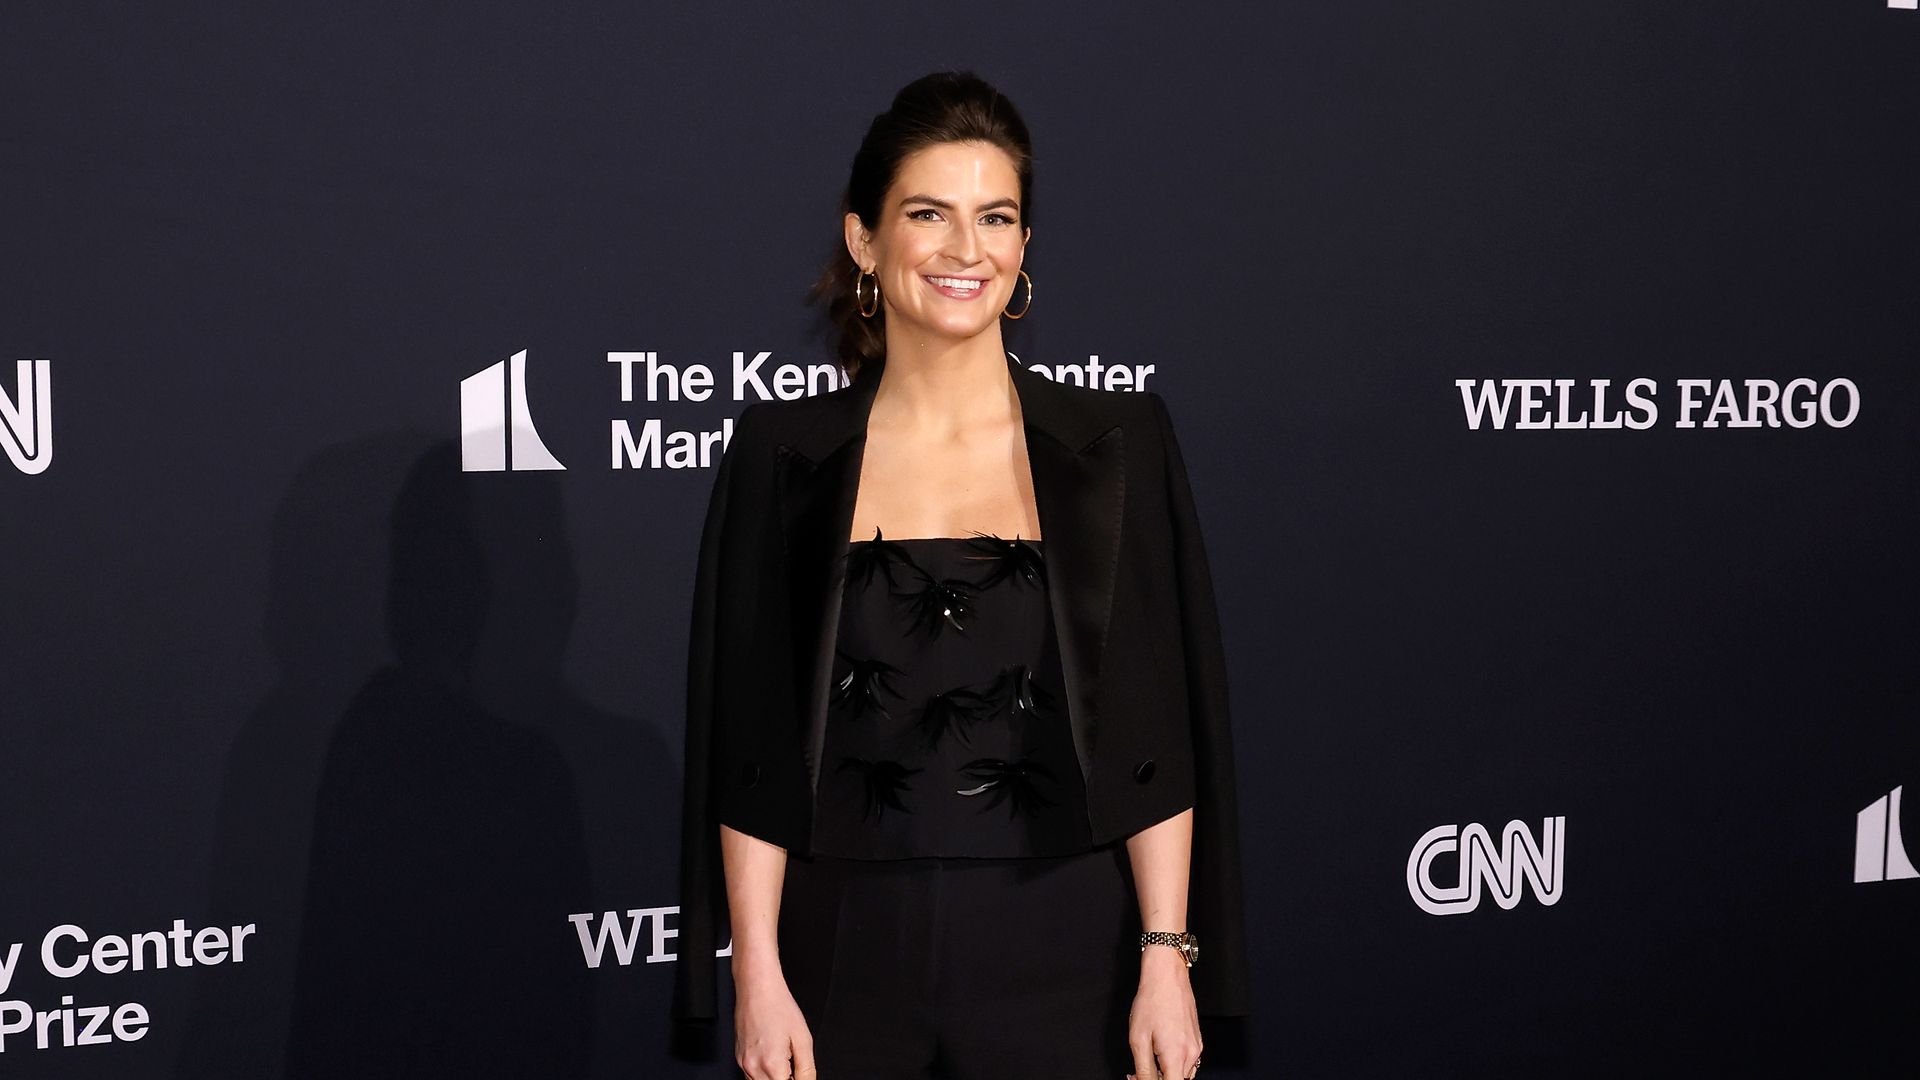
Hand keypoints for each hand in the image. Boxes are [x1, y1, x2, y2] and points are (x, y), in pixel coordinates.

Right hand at [733, 960, 816, 1079]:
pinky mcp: (738, 1058)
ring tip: (783, 1056)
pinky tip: (772, 1053)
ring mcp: (743, 1063)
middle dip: (786, 1079)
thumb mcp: (803, 1039)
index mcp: (772, 1065)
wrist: (757, 988)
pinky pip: (752, 1075)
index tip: (799, 1072)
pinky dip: (764, 1072)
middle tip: (793, 1063)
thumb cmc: (778, 1006)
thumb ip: (807, 1069)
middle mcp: (753, 1067)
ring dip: (775, 1077)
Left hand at [1126, 947, 1202, 1079]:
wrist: (1167, 977)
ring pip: (1183, 1074)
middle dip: (1157, 1079)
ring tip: (1148, 1060)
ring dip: (1166, 1073)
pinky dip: (1173, 1064)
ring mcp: (1196, 1047)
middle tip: (1136, 1071)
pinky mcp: (1197, 1040)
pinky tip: (1159, 1052)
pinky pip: (1187, 1062)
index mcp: (1176, 1056)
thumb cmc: (1152, 1001)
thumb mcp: (1138, 1039)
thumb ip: (1143, 1068)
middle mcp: (1191, 1054)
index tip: (1140, 1079)